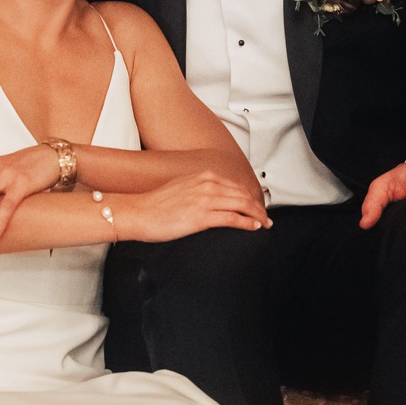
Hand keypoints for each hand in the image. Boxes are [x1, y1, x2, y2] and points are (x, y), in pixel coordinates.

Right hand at [121, 171, 272, 243]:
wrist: (139, 212)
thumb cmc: (155, 204)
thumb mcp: (182, 188)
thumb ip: (200, 189)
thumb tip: (213, 199)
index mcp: (203, 176)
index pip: (236, 186)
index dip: (250, 197)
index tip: (257, 206)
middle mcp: (207, 184)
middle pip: (243, 195)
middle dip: (258, 207)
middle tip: (266, 218)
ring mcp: (205, 199)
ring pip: (242, 205)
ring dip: (257, 216)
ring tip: (264, 224)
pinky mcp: (202, 216)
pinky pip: (233, 218)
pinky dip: (247, 223)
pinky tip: (253, 227)